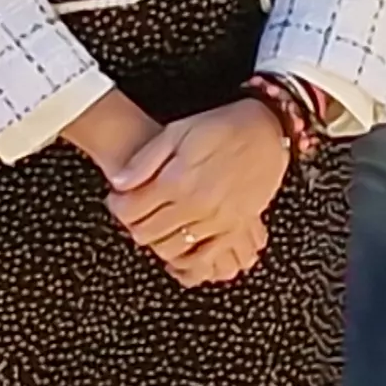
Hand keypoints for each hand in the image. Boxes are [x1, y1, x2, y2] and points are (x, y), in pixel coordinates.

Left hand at [108, 101, 291, 285]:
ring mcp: (216, 221)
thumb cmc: (223, 127)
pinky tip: (181, 243)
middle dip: (133, 224)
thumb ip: (146, 160)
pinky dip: (186, 257)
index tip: (118, 199)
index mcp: (177, 179)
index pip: (130, 210)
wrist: (268, 131)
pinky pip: (203, 258)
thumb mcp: (177, 131)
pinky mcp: (234, 229)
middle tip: (136, 211)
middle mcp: (195, 205)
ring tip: (158, 222)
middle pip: (145, 233)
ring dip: (157, 239)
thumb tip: (120, 184)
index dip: (117, 206)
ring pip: (170, 249)